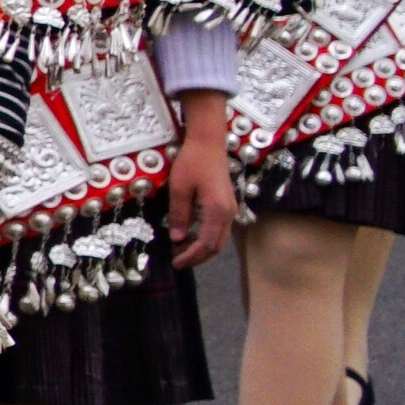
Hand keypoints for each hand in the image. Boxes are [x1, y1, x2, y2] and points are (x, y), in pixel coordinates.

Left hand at [161, 99, 238, 270]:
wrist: (208, 142)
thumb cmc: (192, 162)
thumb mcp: (179, 188)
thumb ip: (180, 214)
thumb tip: (177, 238)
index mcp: (217, 211)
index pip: (206, 244)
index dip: (191, 256)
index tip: (175, 262)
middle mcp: (228, 213)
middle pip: (216, 245)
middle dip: (197, 256)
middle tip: (176, 261)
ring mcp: (230, 209)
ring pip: (219, 238)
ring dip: (201, 248)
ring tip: (180, 251)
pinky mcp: (226, 205)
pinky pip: (218, 229)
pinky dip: (205, 237)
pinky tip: (189, 236)